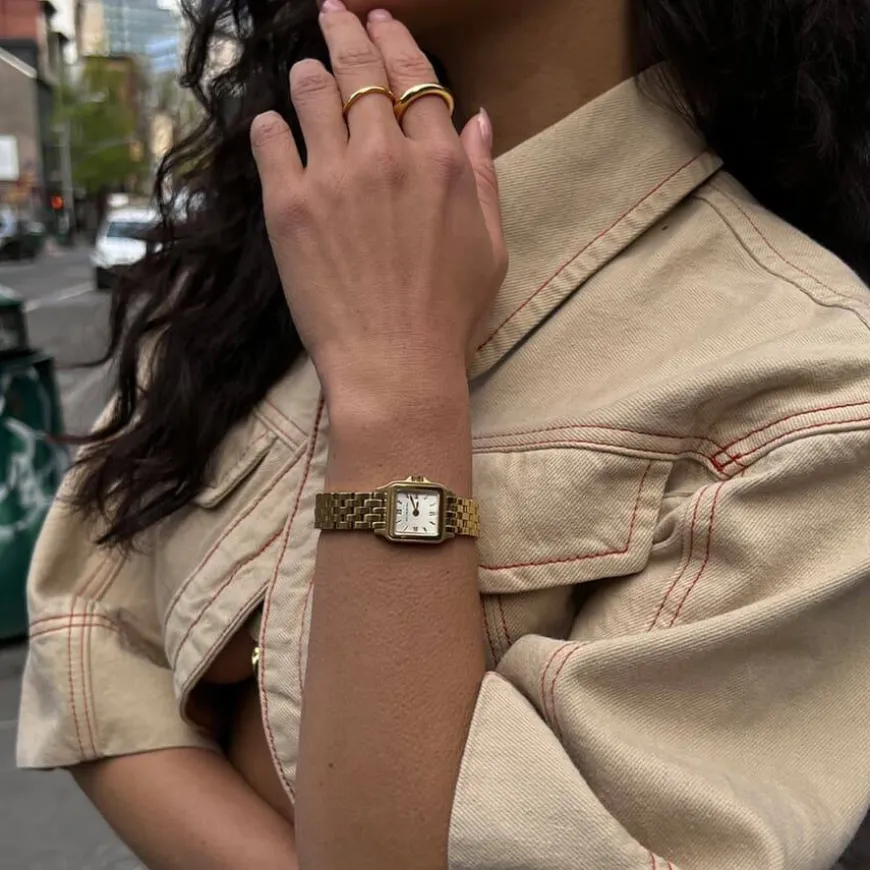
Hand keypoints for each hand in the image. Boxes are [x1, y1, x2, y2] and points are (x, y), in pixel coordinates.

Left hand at [250, 4, 506, 403]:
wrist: (395, 366)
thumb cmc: (448, 316)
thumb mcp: (490, 247)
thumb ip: (484, 176)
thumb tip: (476, 118)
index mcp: (440, 162)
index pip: (413, 76)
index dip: (394, 41)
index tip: (380, 22)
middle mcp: (386, 156)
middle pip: (361, 69)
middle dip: (347, 31)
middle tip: (334, 13)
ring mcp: (333, 177)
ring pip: (313, 90)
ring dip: (309, 72)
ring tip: (306, 70)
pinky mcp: (288, 206)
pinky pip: (269, 138)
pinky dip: (271, 125)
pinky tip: (274, 127)